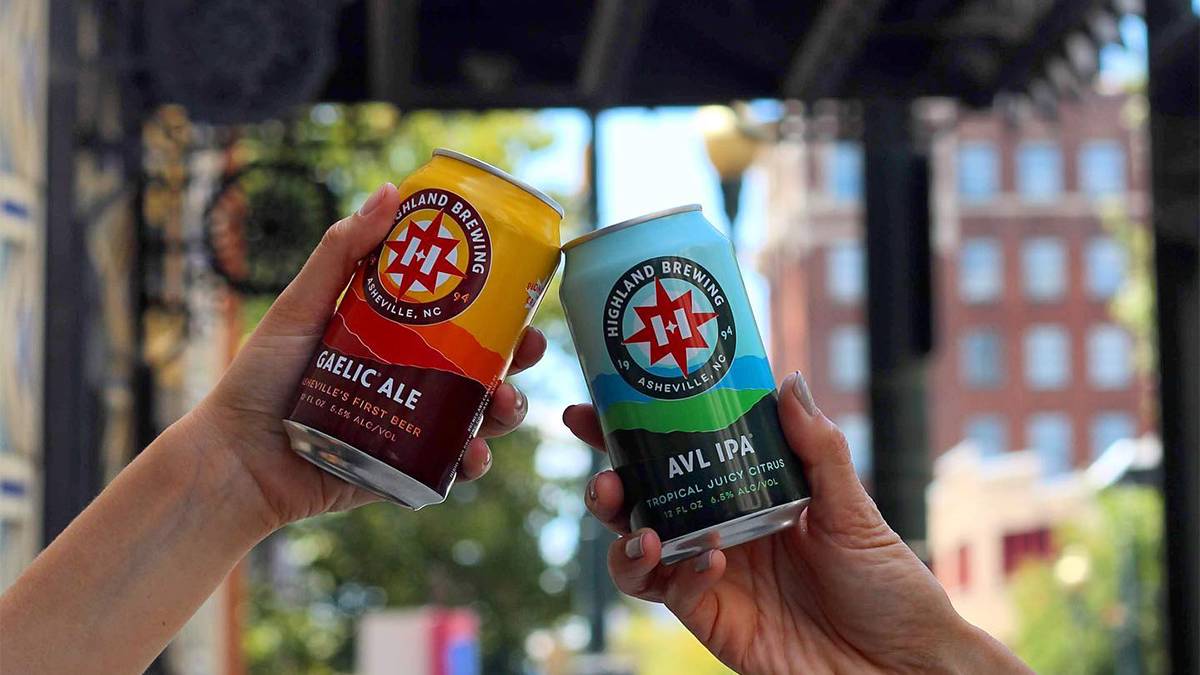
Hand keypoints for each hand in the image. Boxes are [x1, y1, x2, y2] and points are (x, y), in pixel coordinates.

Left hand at [186, 182, 545, 530]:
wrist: (233, 462)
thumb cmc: (257, 379)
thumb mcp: (302, 306)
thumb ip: (343, 252)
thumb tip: (391, 190)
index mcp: (392, 340)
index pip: (457, 319)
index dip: (497, 307)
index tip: (523, 292)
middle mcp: (408, 381)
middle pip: (480, 368)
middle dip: (515, 360)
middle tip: (531, 349)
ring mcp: (409, 428)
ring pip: (476, 417)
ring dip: (504, 410)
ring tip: (503, 405)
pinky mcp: (403, 472)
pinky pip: (449, 467)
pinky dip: (472, 461)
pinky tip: (474, 454)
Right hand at [564, 373, 1030, 674]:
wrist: (905, 667)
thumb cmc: (889, 587)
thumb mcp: (855, 510)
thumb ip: (819, 450)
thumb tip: (786, 381)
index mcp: (746, 495)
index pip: (679, 455)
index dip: (632, 431)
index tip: (596, 405)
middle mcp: (720, 531)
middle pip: (644, 502)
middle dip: (610, 483)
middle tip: (603, 473)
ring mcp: (712, 578)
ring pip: (638, 552)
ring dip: (624, 536)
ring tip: (637, 526)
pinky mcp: (714, 621)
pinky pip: (674, 594)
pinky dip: (681, 573)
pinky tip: (710, 559)